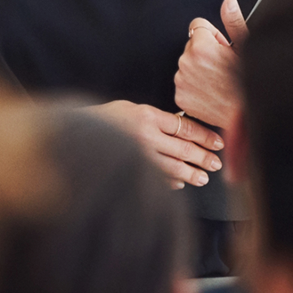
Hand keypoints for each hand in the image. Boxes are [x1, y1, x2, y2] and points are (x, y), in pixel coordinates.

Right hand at [84, 100, 223, 188]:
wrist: (75, 135)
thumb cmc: (106, 119)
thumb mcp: (131, 109)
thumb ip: (157, 119)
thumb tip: (185, 132)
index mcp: (146, 115)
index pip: (185, 127)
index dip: (205, 136)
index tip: (217, 143)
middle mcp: (144, 136)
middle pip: (183, 149)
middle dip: (203, 158)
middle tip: (215, 164)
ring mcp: (137, 155)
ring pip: (173, 167)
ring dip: (191, 174)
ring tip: (203, 178)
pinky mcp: (130, 169)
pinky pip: (157, 178)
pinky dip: (171, 182)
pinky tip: (180, 183)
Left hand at [174, 0, 247, 131]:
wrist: (247, 116)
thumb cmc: (250, 82)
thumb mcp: (246, 48)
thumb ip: (233, 22)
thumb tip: (228, 1)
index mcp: (201, 47)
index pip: (198, 26)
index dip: (213, 36)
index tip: (223, 48)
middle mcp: (186, 62)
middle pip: (192, 46)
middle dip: (205, 53)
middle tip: (224, 68)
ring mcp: (181, 81)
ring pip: (188, 65)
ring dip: (200, 70)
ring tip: (219, 82)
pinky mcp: (180, 98)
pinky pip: (185, 84)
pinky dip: (195, 87)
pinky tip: (212, 93)